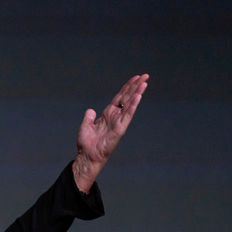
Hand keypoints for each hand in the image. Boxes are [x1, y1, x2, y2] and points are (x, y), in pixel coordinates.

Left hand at [73, 74, 148, 192]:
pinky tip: (138, 96)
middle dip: (136, 86)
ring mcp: (119, 121)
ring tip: (144, 82)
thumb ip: (89, 117)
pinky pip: (128, 114)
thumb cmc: (87, 143)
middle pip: (127, 97)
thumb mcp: (86, 125)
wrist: (88, 155)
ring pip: (130, 104)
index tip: (135, 78)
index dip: (127, 87)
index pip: (120, 97)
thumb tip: (90, 110)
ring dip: (137, 92)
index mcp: (108, 114)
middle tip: (145, 76)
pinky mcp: (120, 128)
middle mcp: (115, 116)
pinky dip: (133, 105)